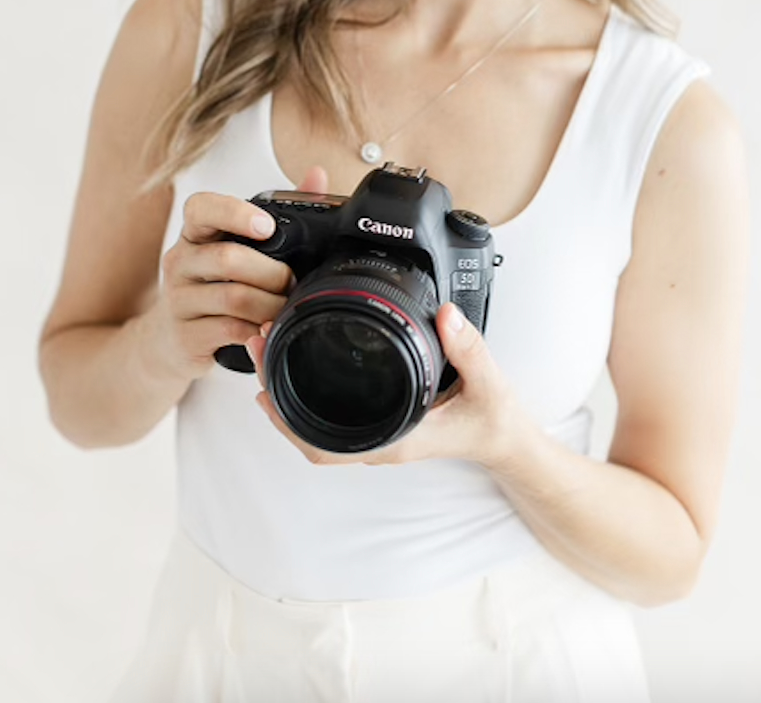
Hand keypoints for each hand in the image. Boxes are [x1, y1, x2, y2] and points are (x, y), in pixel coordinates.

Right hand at [150, 166, 329, 381]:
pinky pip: (230, 330)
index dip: (235, 213)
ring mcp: (178, 300)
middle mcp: (180, 261)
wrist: (175, 342)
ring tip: (285, 307)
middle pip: (228, 258)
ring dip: (271, 304)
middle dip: (273, 273)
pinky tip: (267, 330)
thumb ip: (280, 211)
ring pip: (233, 298)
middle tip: (293, 281)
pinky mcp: (185, 335)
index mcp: (195, 233)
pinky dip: (258, 330)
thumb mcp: (240, 248)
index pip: (201, 208)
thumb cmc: (216, 287)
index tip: (267, 227)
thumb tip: (317, 175)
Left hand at [246, 299, 522, 470]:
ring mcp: (375, 434)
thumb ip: (468, 347)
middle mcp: (377, 442)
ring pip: (311, 424)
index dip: (286, 420)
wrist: (503, 438)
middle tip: (256, 342)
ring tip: (264, 343)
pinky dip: (300, 392)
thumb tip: (445, 313)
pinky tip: (292, 360)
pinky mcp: (376, 421)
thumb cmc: (492, 418)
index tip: (264, 382)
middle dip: (273, 391)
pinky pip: (325, 415)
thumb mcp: (487, 381)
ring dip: (283, 389)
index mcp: (396, 439)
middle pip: (305, 430)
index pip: (324, 446)